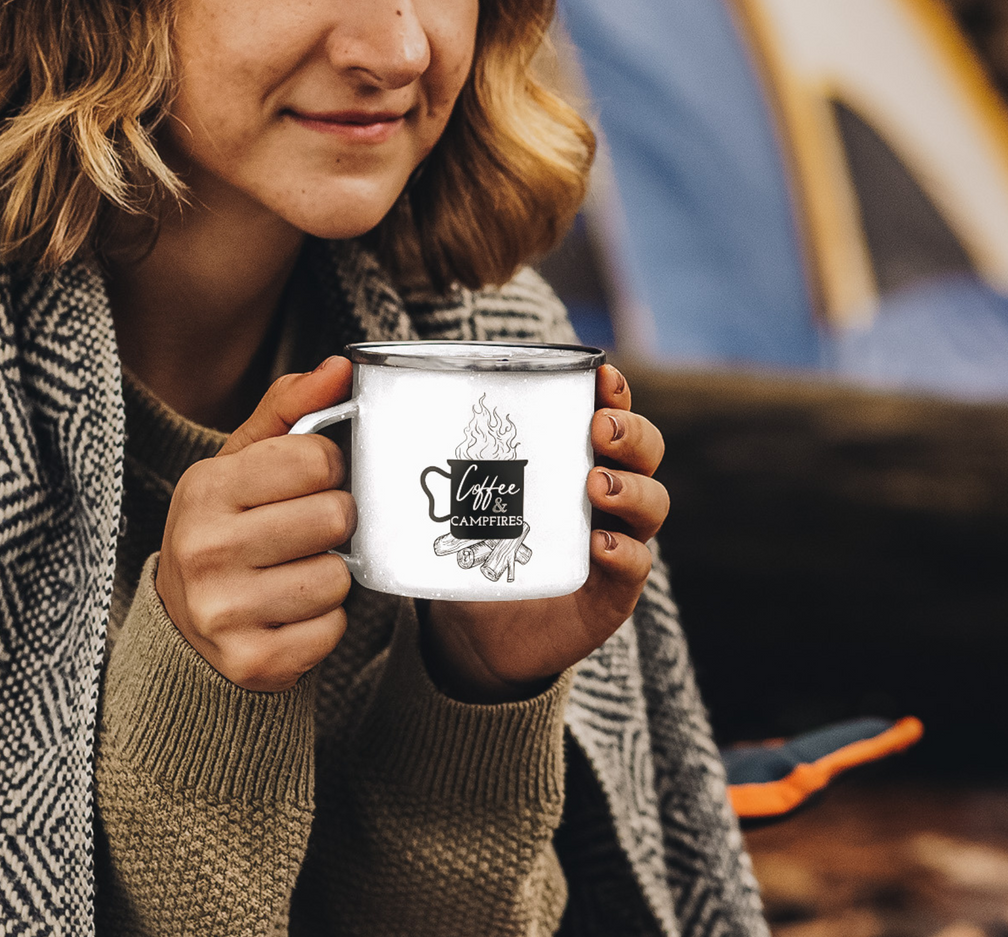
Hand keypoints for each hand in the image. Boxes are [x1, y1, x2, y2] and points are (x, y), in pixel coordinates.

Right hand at [155, 357, 355, 691]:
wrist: (185, 623)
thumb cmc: (228, 524)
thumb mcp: (244, 459)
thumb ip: (292, 407)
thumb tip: (342, 365)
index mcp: (206, 488)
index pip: (318, 458)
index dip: (331, 467)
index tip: (314, 480)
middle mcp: (205, 549)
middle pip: (336, 517)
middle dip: (335, 521)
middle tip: (309, 529)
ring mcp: (224, 612)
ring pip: (338, 577)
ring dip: (330, 573)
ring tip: (296, 570)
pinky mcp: (252, 663)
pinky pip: (333, 629)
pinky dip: (325, 621)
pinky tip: (291, 611)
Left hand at [423, 364, 668, 702]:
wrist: (475, 631)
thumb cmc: (470, 546)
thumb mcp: (455, 495)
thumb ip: (427, 451)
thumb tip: (356, 391)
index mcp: (573, 458)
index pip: (611, 413)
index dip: (615, 392)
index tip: (600, 375)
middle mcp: (604, 495)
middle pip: (645, 451)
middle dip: (630, 432)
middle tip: (598, 429)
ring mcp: (614, 541)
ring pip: (651, 504)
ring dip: (630, 487)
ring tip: (594, 485)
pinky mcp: (611, 593)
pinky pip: (636, 568)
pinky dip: (625, 553)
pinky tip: (599, 545)